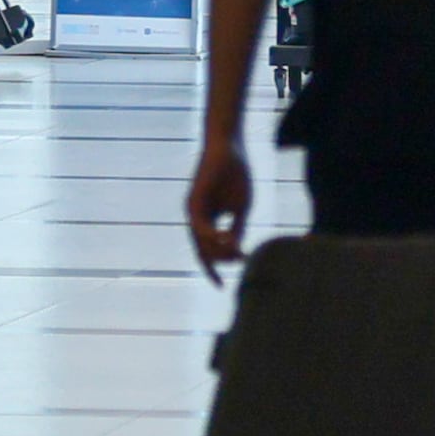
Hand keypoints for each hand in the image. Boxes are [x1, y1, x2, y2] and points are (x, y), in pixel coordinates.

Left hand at [185, 140, 251, 278]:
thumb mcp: (241, 208)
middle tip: (240, 259)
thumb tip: (235, 251)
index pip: (207, 252)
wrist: (228, 147)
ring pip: (200, 243)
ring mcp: (193, 211)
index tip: (221, 287)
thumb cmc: (236, 175)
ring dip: (218, 251)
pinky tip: (226, 239)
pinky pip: (200, 226)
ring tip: (236, 252)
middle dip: (221, 260)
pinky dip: (212, 236)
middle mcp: (197, 219)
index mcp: (207, 222)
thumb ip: (237, 229)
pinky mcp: (194, 201)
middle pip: (203, 251)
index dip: (214, 270)